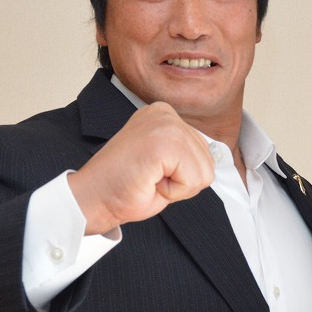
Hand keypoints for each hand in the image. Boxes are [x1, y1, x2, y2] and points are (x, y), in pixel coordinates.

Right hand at [67, 102, 214, 234]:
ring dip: (178, 187)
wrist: (92, 199)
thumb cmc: (124, 187)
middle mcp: (165, 113)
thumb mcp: (166, 164)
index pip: (204, 152)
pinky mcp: (164, 142)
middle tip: (149, 178)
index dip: (182, 174)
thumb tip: (219, 159)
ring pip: (204, 172)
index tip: (151, 172)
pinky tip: (149, 181)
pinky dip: (174, 191)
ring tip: (149, 179)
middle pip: (209, 161)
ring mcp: (164, 124)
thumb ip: (188, 155)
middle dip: (183, 181)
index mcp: (164, 115)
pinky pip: (193, 180)